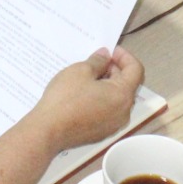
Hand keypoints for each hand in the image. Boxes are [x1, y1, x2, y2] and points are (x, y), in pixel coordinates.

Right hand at [30, 47, 144, 152]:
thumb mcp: (81, 71)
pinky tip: (85, 93)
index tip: (110, 51)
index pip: (135, 70)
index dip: (124, 56)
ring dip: (108, 84)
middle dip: (115, 70)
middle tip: (98, 61)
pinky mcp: (102, 132)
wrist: (47, 131)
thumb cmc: (65, 99)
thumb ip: (98, 61)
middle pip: (128, 85)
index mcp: (123, 95)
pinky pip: (109, 111)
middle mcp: (123, 112)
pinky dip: (102, 99)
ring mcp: (113, 125)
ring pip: (118, 98)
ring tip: (89, 76)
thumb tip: (105, 56)